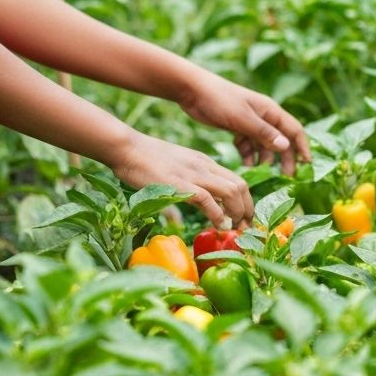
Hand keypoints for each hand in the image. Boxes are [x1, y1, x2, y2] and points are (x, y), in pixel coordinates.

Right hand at [109, 131, 252, 225]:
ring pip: (231, 191)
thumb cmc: (145, 160)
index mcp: (205, 163)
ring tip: (234, 228)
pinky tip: (219, 225)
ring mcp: (194, 174)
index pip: (237, 180)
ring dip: (237, 212)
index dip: (245, 201)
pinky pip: (207, 199)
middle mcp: (205, 167)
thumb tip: (183, 211)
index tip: (244, 218)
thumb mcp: (175, 169)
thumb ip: (186, 184)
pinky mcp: (180, 183)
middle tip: (245, 227)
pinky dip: (217, 214)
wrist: (127, 148)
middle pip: (240, 186)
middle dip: (247, 209)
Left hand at [177, 71, 309, 172]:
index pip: (294, 130)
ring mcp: (250, 122)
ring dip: (264, 158)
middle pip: (281, 140)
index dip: (302, 147)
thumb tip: (286, 146)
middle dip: (285, 158)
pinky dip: (248, 154)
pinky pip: (248, 144)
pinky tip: (244, 163)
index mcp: (270, 111)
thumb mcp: (243, 118)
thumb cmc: (220, 100)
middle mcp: (264, 116)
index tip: (306, 164)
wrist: (192, 90)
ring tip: (258, 171)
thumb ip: (264, 133)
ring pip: (264, 144)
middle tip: (286, 177)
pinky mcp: (237, 127)